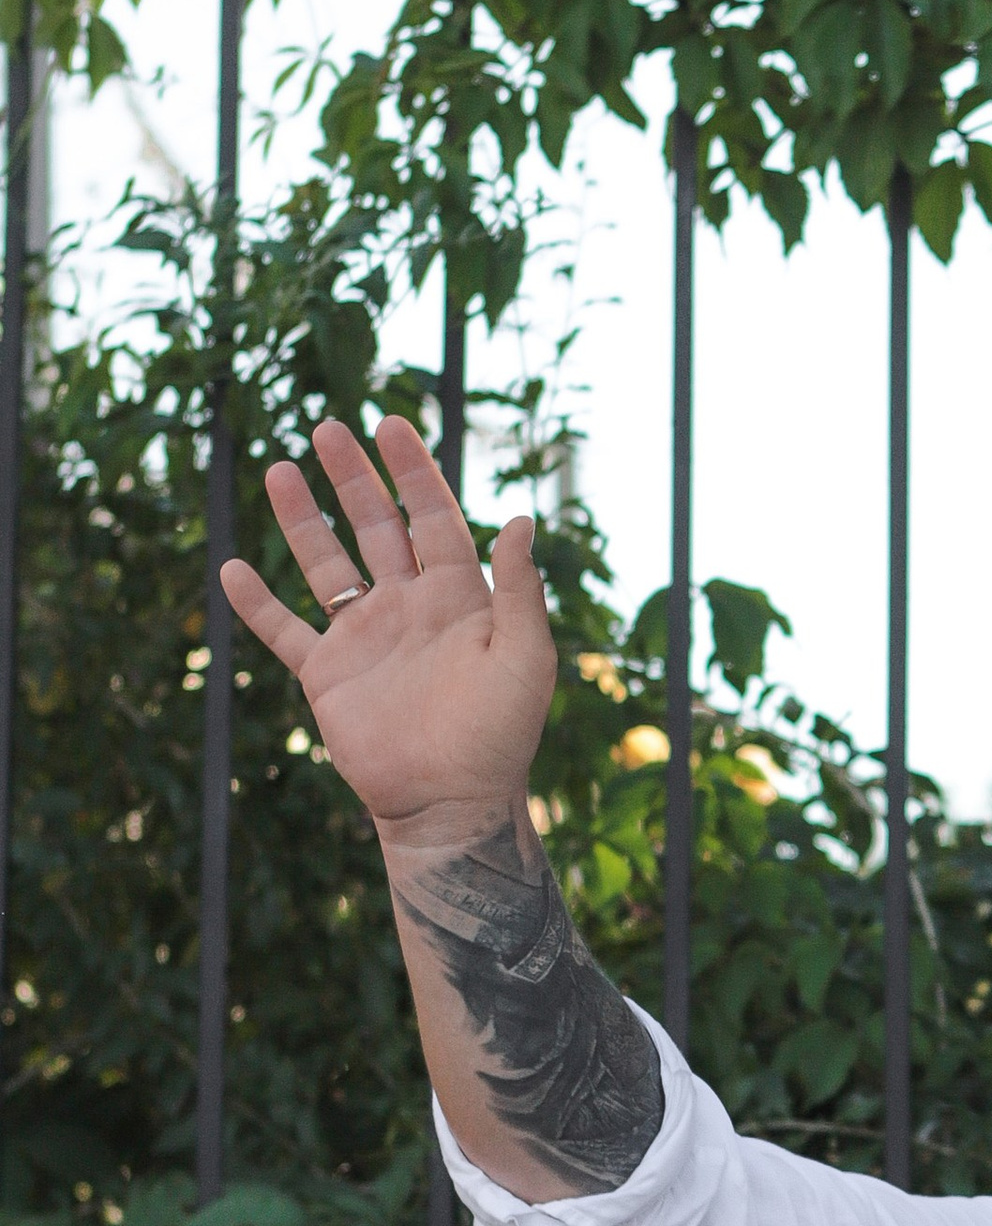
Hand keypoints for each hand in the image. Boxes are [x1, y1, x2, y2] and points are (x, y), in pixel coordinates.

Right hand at [220, 414, 554, 841]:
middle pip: (375, 527)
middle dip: (354, 477)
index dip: (413, 471)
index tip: (391, 423)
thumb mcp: (524, 655)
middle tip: (327, 427)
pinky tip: (233, 569)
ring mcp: (365, 638)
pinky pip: (285, 630)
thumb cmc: (499, 734)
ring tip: (280, 468)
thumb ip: (519, 588)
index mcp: (457, 596)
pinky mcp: (328, 675)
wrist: (450, 802)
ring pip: (326, 565)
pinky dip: (257, 603)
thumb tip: (522, 518)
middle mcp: (408, 607)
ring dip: (302, 520)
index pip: (432, 516)